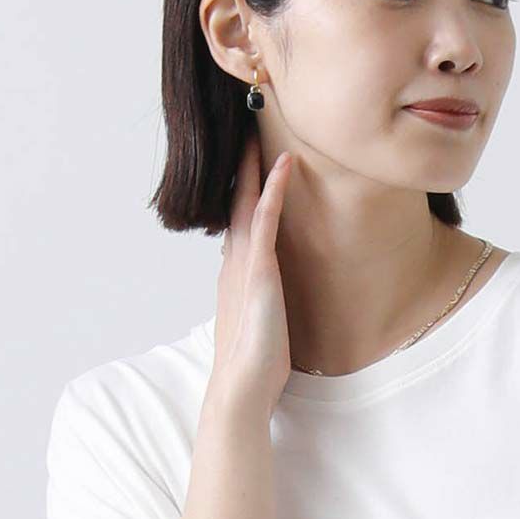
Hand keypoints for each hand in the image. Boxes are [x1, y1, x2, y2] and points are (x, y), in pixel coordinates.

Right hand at [208, 134, 294, 413]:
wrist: (241, 389)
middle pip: (236, 203)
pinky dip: (273, 189)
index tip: (249, 162)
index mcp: (235, 275)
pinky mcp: (259, 272)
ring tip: (260, 129)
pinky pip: (266, 220)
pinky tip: (285, 163)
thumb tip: (270, 294)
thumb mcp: (260, 325)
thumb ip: (262, 302)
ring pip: (247, 202)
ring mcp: (244, 265)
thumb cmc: (255, 367)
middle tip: (246, 129)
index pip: (238, 223)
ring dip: (254, 165)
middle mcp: (234, 264)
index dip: (242, 191)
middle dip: (241, 167)